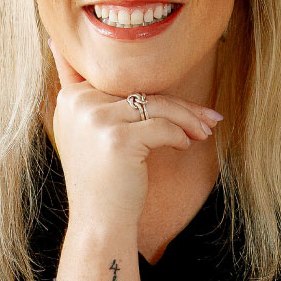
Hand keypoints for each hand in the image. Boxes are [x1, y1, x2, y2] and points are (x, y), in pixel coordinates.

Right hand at [48, 39, 221, 224]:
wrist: (98, 222)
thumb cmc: (104, 179)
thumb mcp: (90, 132)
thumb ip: (96, 98)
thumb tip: (105, 57)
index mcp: (70, 97)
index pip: (125, 83)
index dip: (158, 91)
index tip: (187, 104)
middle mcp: (78, 104)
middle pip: (142, 91)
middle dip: (181, 105)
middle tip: (209, 116)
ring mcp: (96, 120)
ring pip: (156, 105)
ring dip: (188, 119)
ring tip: (205, 131)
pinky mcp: (117, 139)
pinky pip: (162, 127)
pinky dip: (179, 136)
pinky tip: (185, 146)